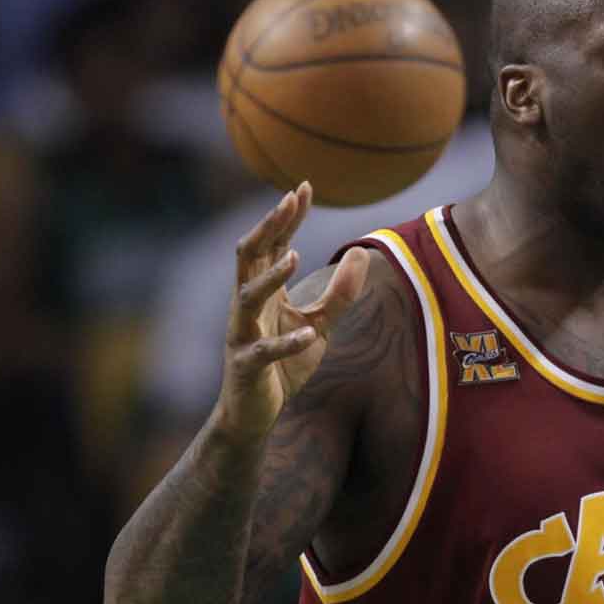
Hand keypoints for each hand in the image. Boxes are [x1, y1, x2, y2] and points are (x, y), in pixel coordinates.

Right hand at [213, 182, 368, 441]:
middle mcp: (246, 306)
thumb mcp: (320, 324)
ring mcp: (242, 335)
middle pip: (249, 256)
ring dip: (269, 277)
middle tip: (287, 200)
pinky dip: (285, 342)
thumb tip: (361, 252)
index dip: (286, 217)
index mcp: (262, 292)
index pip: (271, 244)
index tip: (304, 187)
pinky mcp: (246, 367)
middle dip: (267, 227)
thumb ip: (341, 293)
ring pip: (246, 297)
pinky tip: (307, 333)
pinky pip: (263, 352)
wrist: (254, 415)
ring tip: (291, 257)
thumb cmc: (284, 366)